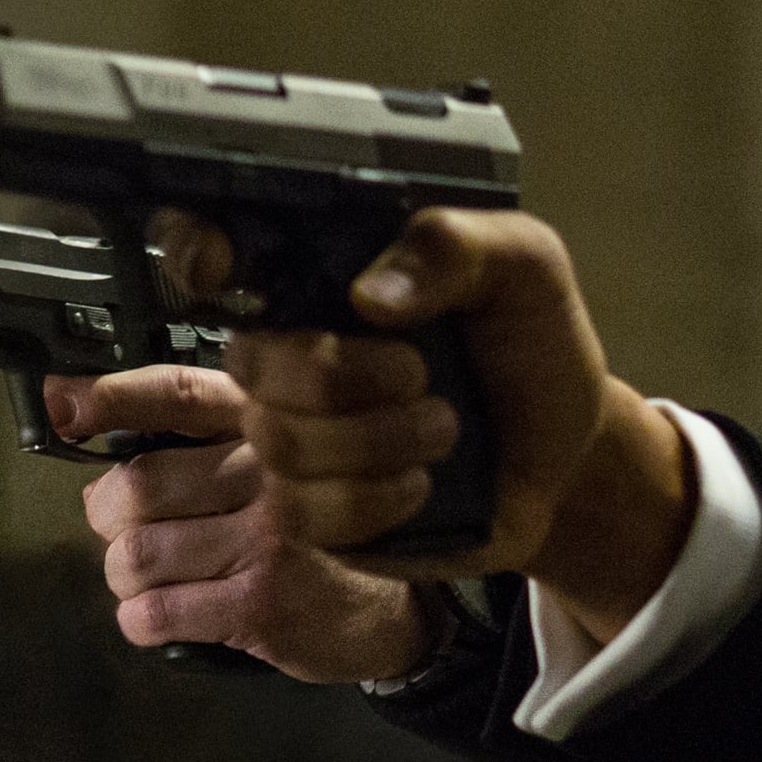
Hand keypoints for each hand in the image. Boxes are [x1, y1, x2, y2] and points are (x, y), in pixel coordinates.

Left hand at [46, 365, 433, 683]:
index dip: (111, 397)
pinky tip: (174, 614)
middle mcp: (274, 470)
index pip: (178, 395)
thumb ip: (198, 449)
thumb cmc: (320, 535)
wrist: (396, 610)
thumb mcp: (280, 467)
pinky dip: (143, 619)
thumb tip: (94, 470)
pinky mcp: (262, 602)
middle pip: (135, 485)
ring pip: (134, 555)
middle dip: (112, 519)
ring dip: (127, 576)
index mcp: (271, 424)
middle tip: (136, 532)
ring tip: (161, 578)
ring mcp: (269, 536)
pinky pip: (154, 611)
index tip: (61, 405)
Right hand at [216, 208, 695, 641]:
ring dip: (378, 439)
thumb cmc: (534, 352)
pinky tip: (421, 485)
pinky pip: (302, 510)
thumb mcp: (525, 270)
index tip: (217, 265)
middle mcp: (293, 356)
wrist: (567, 455)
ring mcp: (295, 437)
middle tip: (422, 375)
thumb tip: (371, 294)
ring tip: (446, 430)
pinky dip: (374, 499)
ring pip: (280, 441)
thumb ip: (457, 248)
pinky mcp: (314, 513)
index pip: (216, 252)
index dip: (194, 251)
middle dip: (342, 375)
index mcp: (326, 283)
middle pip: (253, 362)